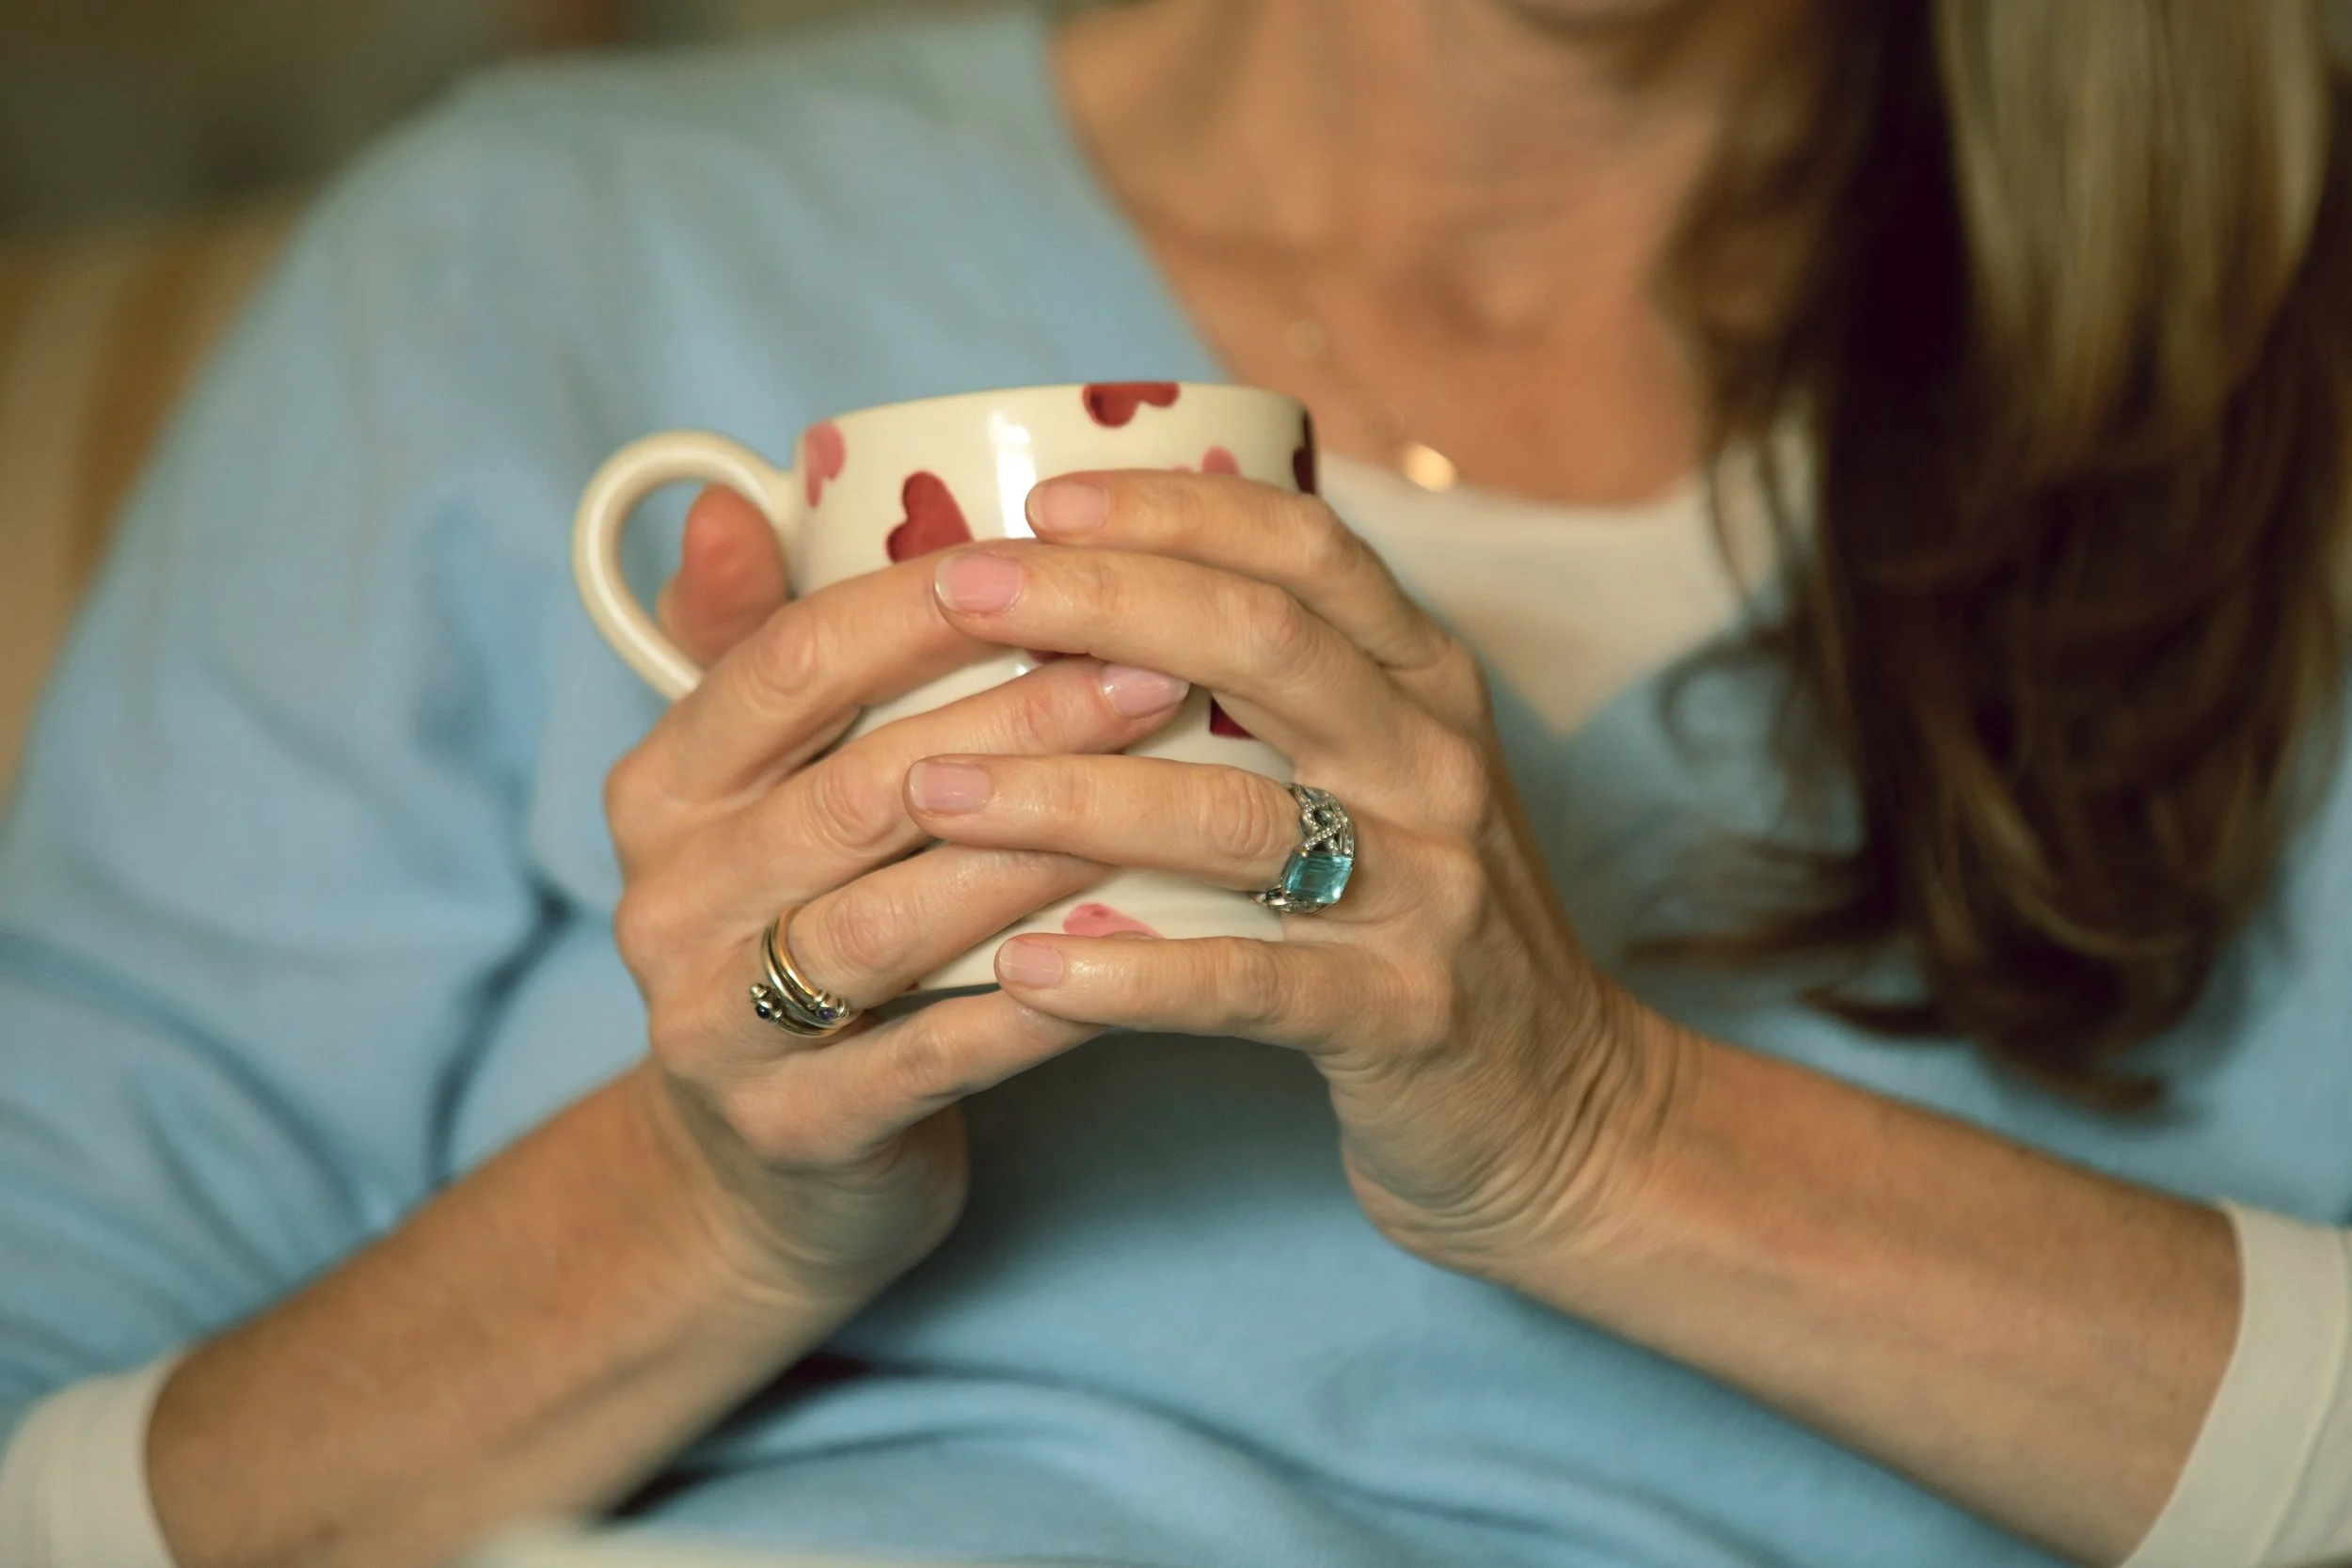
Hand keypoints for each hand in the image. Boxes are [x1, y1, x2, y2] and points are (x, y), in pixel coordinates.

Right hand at [609, 489, 1192, 1310]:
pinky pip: (937, 1052)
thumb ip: (761, 646)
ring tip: (1168, 796)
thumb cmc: (802, 924)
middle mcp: (667, 900)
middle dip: (1019, 718)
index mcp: (663, 788)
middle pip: (862, 786)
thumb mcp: (763, 788)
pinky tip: (1144, 949)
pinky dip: (1041, 999)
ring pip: (894, 918)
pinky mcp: (796, 1132)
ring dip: (1039, 850)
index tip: (1061, 558)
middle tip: (1160, 669)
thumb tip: (735, 490)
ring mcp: (722, 1026)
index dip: (922, 607)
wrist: (766, 1162)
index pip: (788, 665)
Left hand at [903, 474, 1689, 1282]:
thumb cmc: (1418, 923)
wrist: (1561, 1110)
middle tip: (957, 593)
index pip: (1304, 550)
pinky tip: (1021, 969)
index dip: (1174, 509)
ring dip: (1066, 796)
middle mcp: (1434, 763)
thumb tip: (1098, 593)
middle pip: (1262, 643)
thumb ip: (1283, 692)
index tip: (1043, 499)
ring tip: (932, 789)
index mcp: (1425, 684)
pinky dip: (1124, 978)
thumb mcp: (1384, 777)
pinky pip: (1244, 983)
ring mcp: (1428, 889)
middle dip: (1097, 602)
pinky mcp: (1402, 1014)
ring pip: (1234, 813)